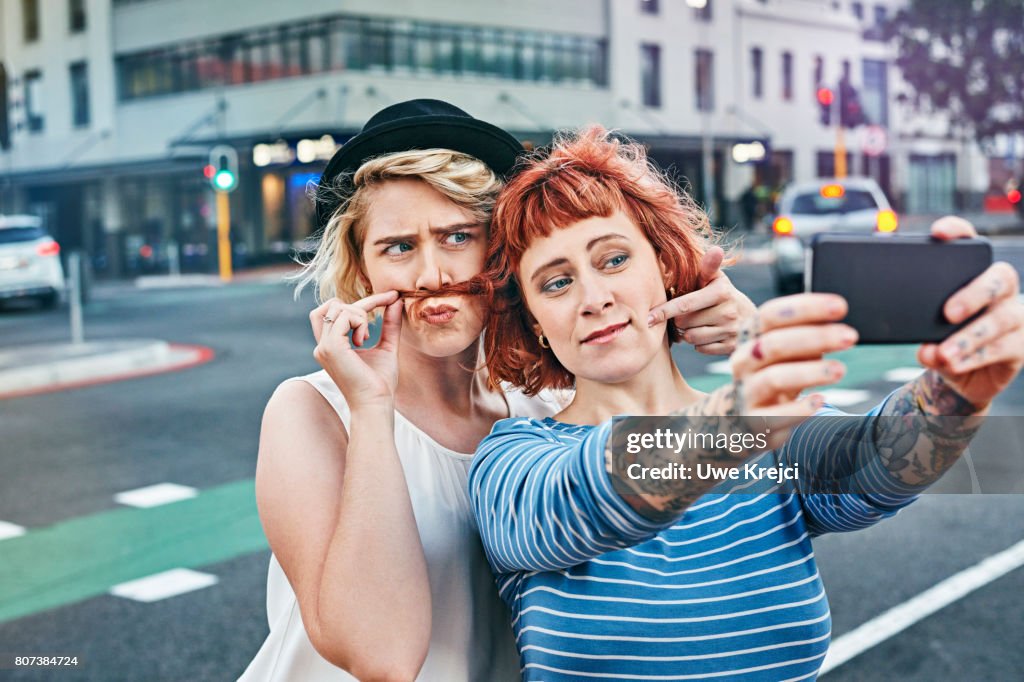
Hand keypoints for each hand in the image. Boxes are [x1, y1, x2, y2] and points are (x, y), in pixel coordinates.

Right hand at [310, 290, 403, 410]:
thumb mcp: (387, 347)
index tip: (391, 298)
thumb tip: (396, 301)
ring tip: (367, 337)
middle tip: (388, 306)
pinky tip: (364, 340)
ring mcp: (324, 346)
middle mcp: (322, 345)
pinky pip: (343, 316)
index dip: (364, 302)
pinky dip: (359, 320)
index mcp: (331, 346)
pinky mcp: (330, 348)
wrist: (376, 404)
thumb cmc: (380, 383)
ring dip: (359, 314)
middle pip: (332, 305)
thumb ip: (389, 325)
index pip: (337, 312)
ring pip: (336, 307)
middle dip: (363, 303)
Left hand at [647, 246, 756, 354]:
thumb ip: (708, 266)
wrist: (750, 318)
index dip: (664, 311)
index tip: (648, 318)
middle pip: (684, 323)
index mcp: (721, 292)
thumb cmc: (722, 294)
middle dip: (679, 320)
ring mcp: (730, 331)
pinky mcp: (730, 347)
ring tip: (697, 323)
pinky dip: (699, 344)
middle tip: (686, 314)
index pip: (685, 304)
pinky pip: (701, 349)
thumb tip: (715, 249)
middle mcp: (728, 312)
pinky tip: (706, 334)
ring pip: (691, 338)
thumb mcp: (716, 279)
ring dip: (687, 333)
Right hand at [719, 293, 856, 448]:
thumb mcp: (785, 354)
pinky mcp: (753, 422)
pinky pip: (774, 416)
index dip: (805, 308)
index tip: (840, 307)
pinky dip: (799, 408)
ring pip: (773, 378)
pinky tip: (819, 401)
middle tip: (850, 336)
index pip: (771, 315)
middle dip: (814, 337)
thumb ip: (806, 339)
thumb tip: (836, 323)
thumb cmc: (772, 376)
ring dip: (809, 372)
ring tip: (840, 370)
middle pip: (773, 344)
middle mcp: (743, 362)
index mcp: (750, 338)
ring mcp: (745, 392)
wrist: (738, 417)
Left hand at [917, 217, 1023, 410]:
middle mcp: (1001, 291)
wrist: (961, 375)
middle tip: (947, 313)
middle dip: (974, 293)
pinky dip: (975, 357)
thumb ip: (917, 328)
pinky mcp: (1020, 346)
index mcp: (974, 275)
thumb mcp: (924, 328)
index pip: (971, 245)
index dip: (959, 233)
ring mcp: (1015, 317)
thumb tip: (923, 348)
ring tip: (944, 352)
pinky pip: (1003, 349)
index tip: (938, 233)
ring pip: (1001, 319)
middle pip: (1000, 278)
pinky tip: (954, 364)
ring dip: (970, 337)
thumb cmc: (942, 339)